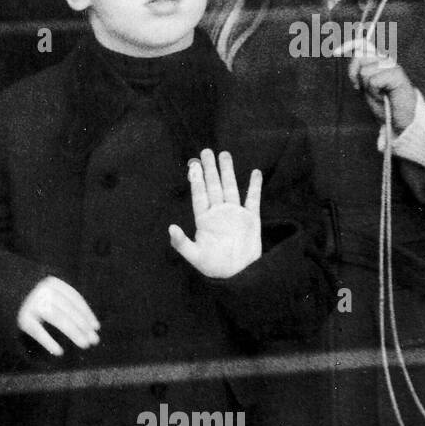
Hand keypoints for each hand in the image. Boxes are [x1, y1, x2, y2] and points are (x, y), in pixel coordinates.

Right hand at [16, 275, 99, 356]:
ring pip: (57, 318)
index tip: (96, 327)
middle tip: (94, 340)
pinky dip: (48, 342)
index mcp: (52, 283)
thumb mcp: (48, 292)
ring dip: (73, 332)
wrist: (1, 292)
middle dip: (83, 325)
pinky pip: (37, 331)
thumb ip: (66, 303)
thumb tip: (91, 326)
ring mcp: (31, 303)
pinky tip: (59, 352)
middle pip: (68, 309)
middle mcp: (42, 291)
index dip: (87, 313)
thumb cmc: (32, 297)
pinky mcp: (21, 317)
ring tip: (84, 344)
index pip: (74, 299)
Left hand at [168, 149, 261, 278]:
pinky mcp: (251, 219)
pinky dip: (254, 186)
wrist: (238, 275)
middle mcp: (219, 213)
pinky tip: (254, 173)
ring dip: (228, 172)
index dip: (196, 180)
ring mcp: (235, 214)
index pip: (199, 195)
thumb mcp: (194, 256)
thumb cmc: (213, 266)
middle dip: (210, 169)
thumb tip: (170, 228)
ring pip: (231, 188)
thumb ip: (182, 243)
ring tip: (224, 154)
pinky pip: (252, 199)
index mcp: (204, 219)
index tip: (193, 165)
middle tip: (206, 151)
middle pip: (213, 186)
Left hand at [348, 52, 417, 131]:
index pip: (363, 45)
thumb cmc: (382, 102)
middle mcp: (385, 60)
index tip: (335, 52)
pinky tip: (383, 96)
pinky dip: (374, 92)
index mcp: (377, 60)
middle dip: (355, 75)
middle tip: (364, 88)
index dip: (350, 44)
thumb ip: (359, 70)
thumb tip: (355, 53)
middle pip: (359, 57)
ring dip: (367, 87)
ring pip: (364, 71)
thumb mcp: (364, 85)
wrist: (397, 118)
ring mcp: (392, 66)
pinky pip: (373, 81)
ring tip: (378, 93)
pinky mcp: (397, 74)